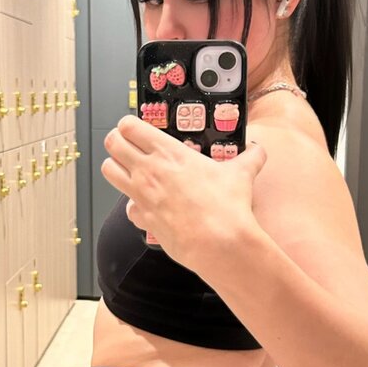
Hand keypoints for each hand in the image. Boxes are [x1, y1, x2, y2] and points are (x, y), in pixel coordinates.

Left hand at [101, 116, 266, 277]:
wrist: (218, 242)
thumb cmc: (225, 206)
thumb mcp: (241, 174)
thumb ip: (249, 158)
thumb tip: (259, 150)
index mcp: (168, 151)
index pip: (130, 126)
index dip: (129, 125)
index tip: (135, 128)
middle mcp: (148, 169)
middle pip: (112, 143)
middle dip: (117, 141)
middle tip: (127, 145)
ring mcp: (141, 194)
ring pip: (109, 171)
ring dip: (117, 168)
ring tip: (131, 171)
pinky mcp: (142, 218)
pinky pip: (127, 208)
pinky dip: (134, 206)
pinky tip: (148, 206)